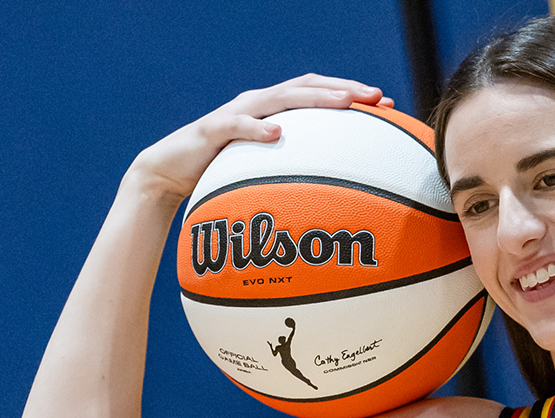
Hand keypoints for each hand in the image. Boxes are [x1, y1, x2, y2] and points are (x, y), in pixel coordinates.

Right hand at [127, 74, 392, 201]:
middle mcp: (258, 104)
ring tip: (343, 103)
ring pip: (280, 99)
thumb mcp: (263, 170)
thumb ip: (292, 169)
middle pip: (306, 87)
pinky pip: (237, 126)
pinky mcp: (212, 129)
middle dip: (343, 89)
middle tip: (375, 97)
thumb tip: (334, 193)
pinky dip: (258, 129)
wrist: (168, 172)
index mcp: (273, 110)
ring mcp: (236, 113)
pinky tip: (278, 134)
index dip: (351, 92)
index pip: (317, 92)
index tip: (386, 103)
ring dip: (314, 100)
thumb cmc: (220, 173)